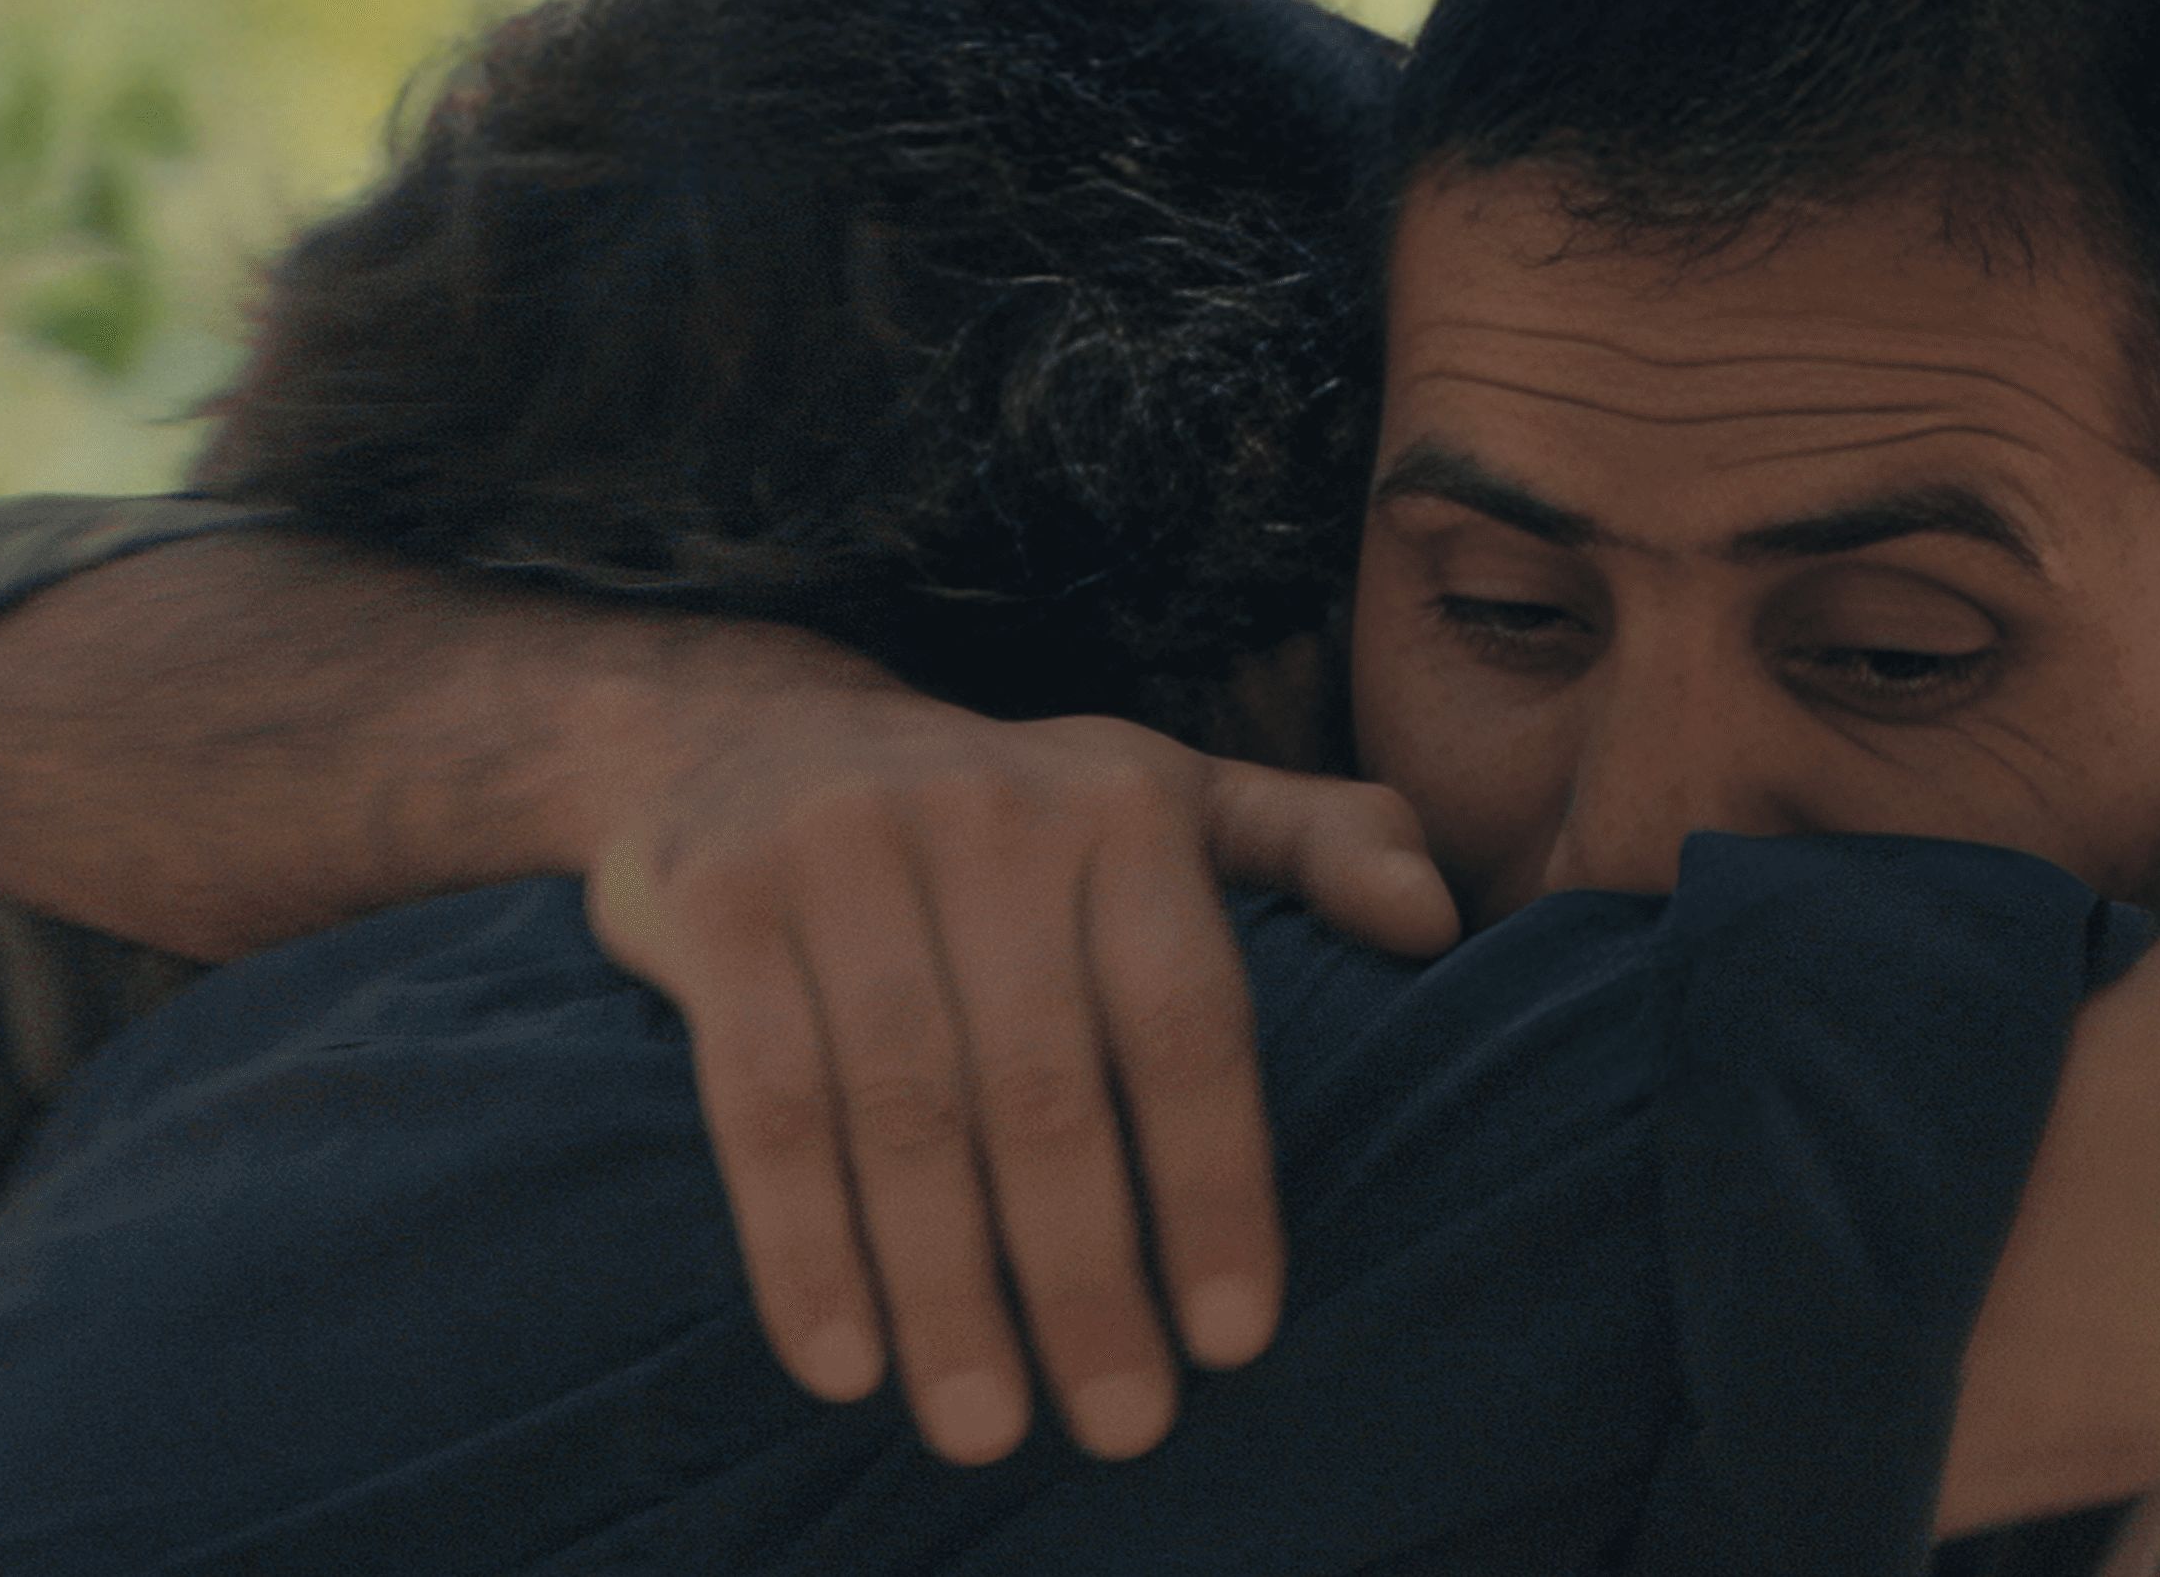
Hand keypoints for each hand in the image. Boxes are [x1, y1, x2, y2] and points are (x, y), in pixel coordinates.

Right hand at [576, 667, 1458, 1466]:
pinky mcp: (720, 895)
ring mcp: (842, 842)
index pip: (1186, 1016)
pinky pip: (764, 1100)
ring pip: (905, 1107)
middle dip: (1083, 1276)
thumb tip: (1439, 919)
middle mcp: (986, 805)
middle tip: (1117, 1428)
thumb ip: (1309, 845)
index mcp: (1120, 797)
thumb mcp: (1166, 798)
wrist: (754, 729)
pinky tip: (842, 1366)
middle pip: (1044, 1083)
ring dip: (946, 1290)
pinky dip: (805, 1245)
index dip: (1213, 1184)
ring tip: (985, 1430)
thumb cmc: (1005, 817)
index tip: (1233, 1339)